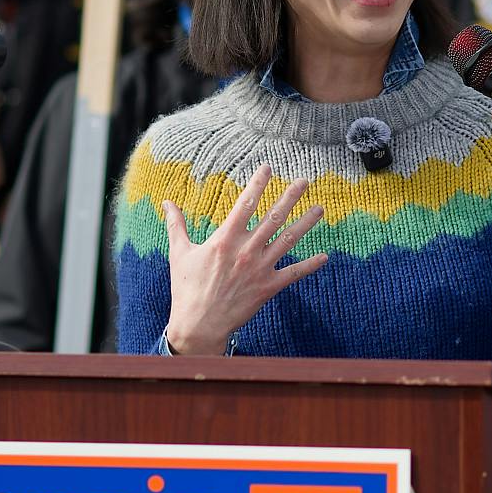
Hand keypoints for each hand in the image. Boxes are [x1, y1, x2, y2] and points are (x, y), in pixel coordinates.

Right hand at [162, 165, 327, 354]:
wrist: (198, 325)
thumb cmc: (186, 288)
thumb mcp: (179, 253)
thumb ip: (177, 225)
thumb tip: (167, 202)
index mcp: (224, 239)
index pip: (245, 204)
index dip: (257, 184)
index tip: (268, 167)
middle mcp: (245, 251)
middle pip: (273, 218)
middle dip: (289, 198)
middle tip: (304, 182)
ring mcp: (259, 269)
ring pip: (287, 241)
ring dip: (305, 224)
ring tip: (320, 209)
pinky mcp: (268, 288)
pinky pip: (293, 274)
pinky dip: (309, 265)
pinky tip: (324, 256)